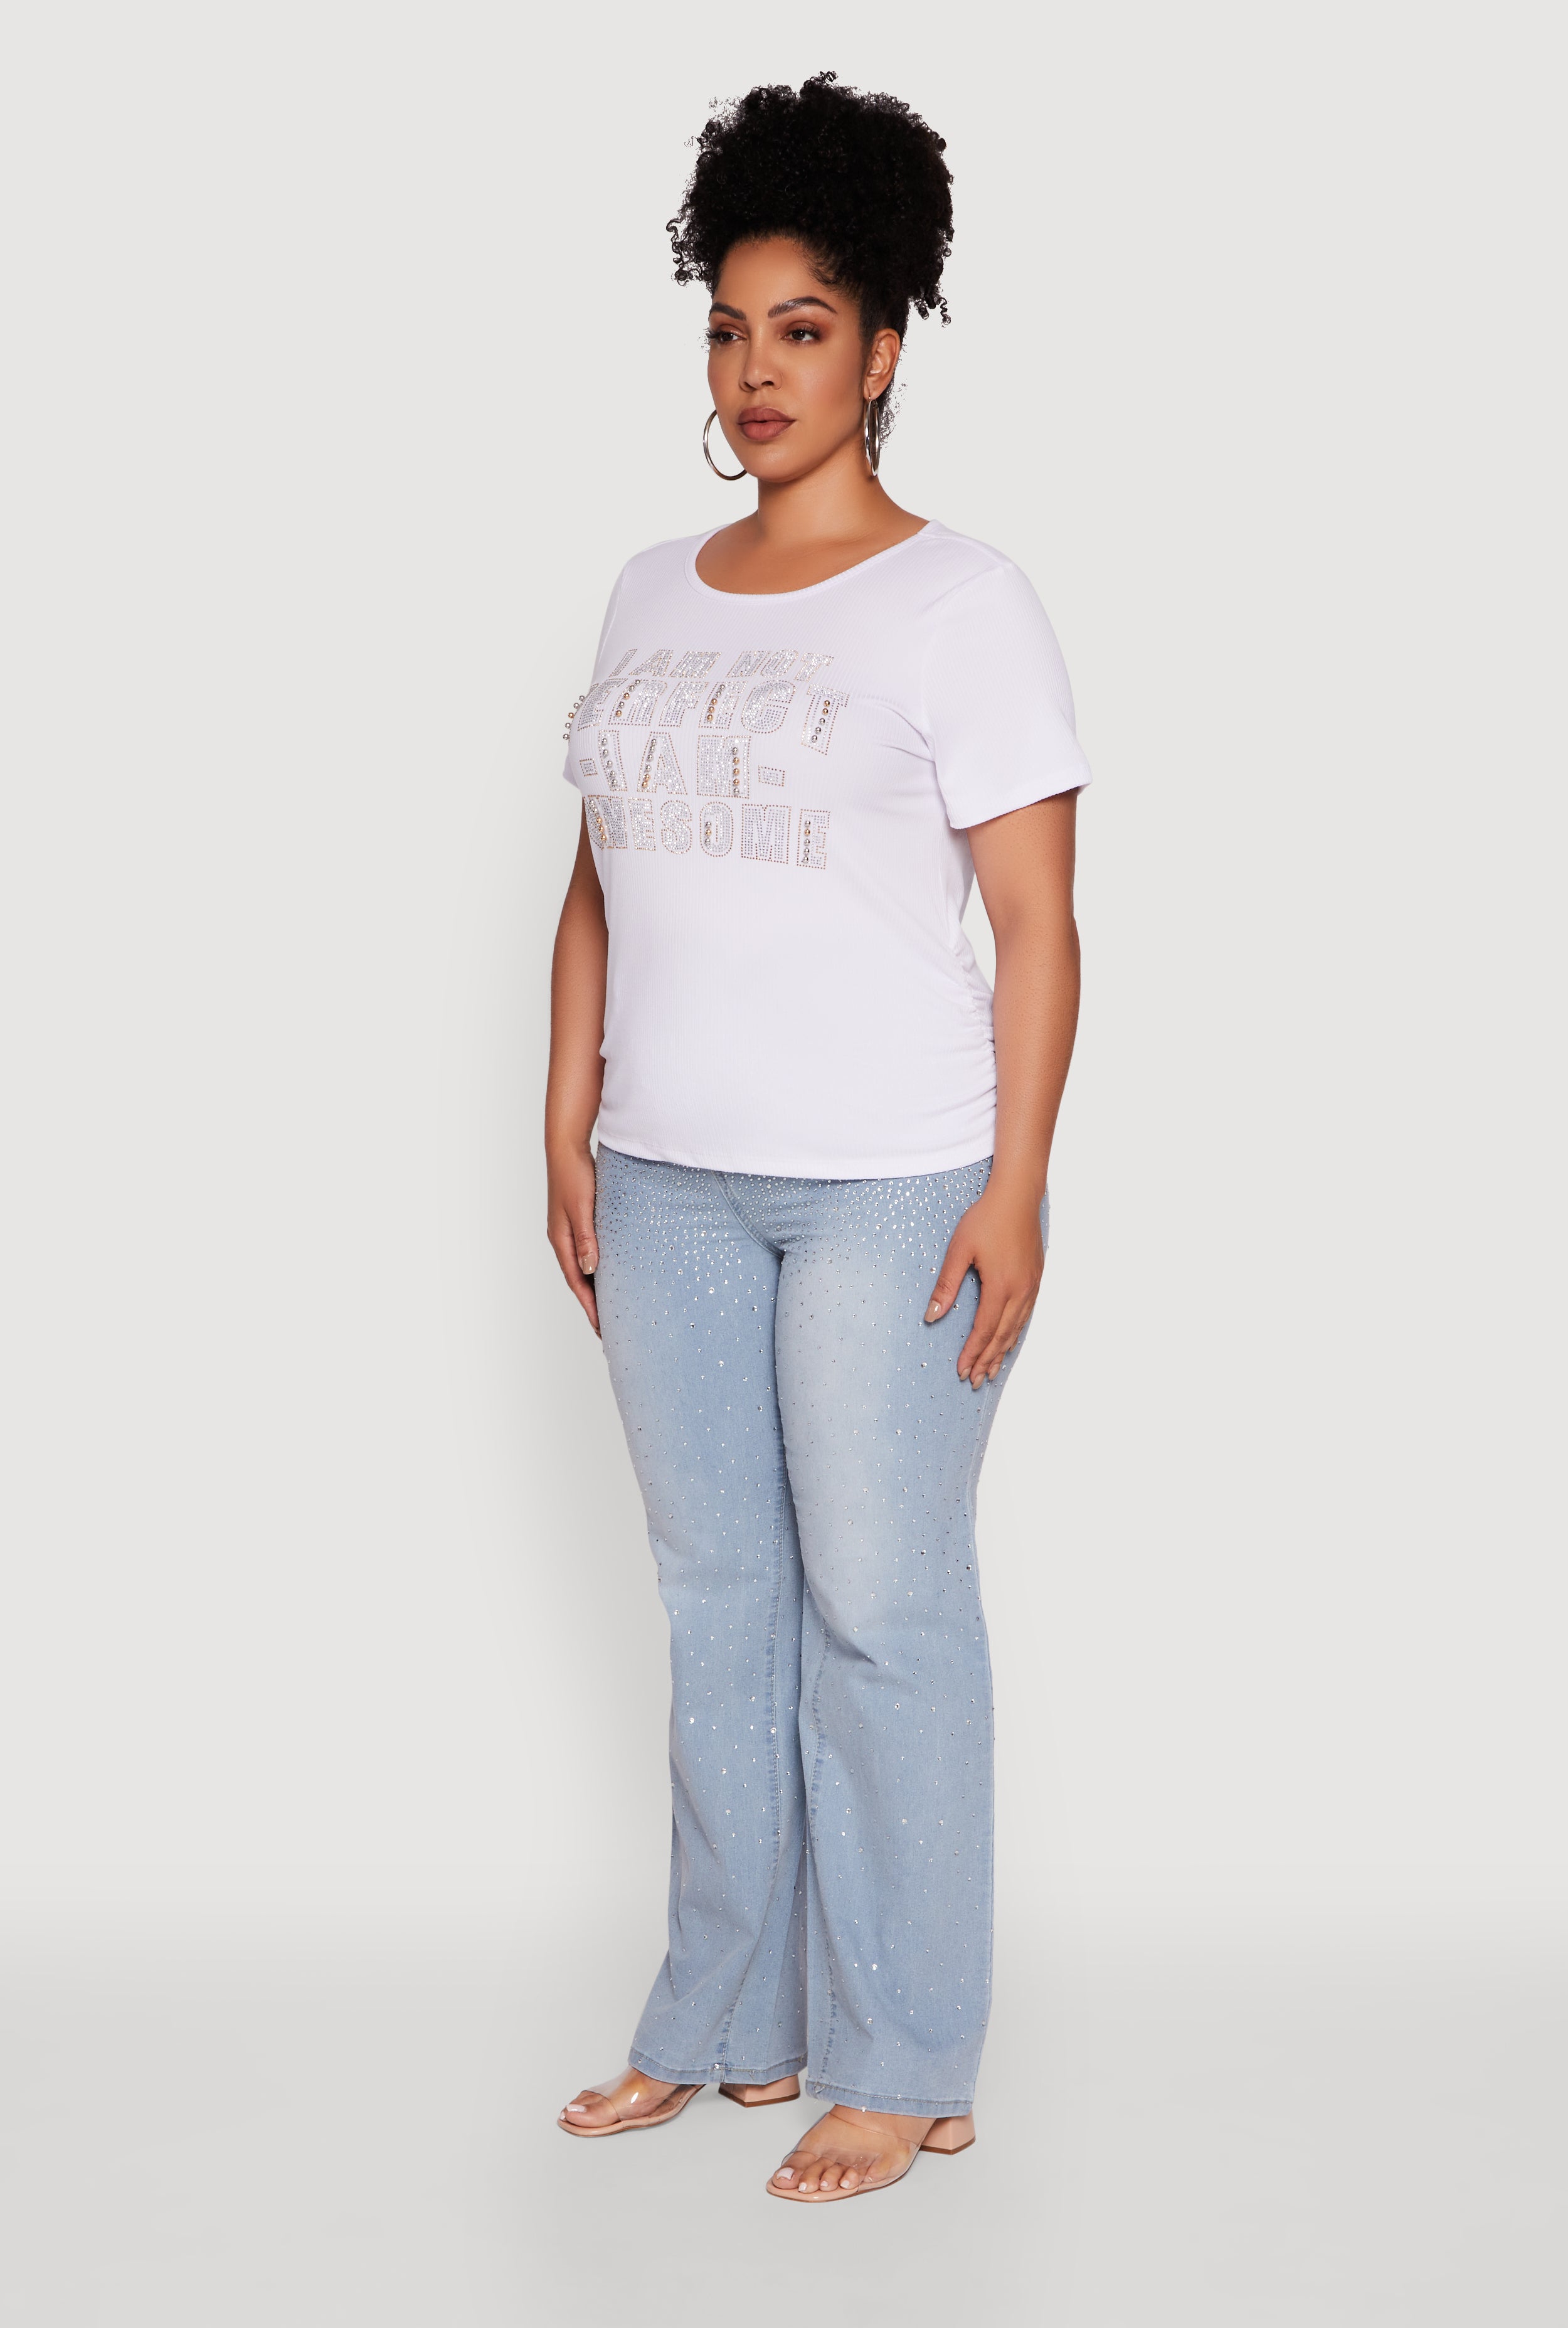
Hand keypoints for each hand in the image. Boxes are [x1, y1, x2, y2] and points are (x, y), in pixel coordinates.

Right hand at [547, 1141, 599, 1335]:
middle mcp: (563, 1238)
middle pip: (579, 1279)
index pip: (577, 1282)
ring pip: (583, 1267)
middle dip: (592, 1304)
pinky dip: (598, 1268)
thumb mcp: (581, 1207)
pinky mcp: (579, 1220)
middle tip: (607, 1328)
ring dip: (595, 1288)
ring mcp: (570, 1230)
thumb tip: (590, 1270)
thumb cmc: (574, 1174)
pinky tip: (611, 1272)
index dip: (589, 1307)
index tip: (601, 1330)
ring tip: (611, 1307)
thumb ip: (586, 1239)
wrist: (566, 1146)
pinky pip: (589, 1252)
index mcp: (561, 1239)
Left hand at [924, 1182, 1043, 1386]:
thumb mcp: (959, 1250)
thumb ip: (946, 1285)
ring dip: (1002, 1351)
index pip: (984, 1330)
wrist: (1018, 1195)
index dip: (972, 1353)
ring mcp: (1031, 1286)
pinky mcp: (1035, 1278)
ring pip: (1016, 1329)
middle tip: (975, 1382)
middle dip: (987, 1360)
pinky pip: (1025, 1315)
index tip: (962, 1371)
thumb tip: (932, 1316)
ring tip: (991, 1371)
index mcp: (1001, 1286)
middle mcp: (1020, 1291)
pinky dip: (1015, 1334)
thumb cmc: (986, 1218)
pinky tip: (1008, 1340)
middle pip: (1002, 1336)